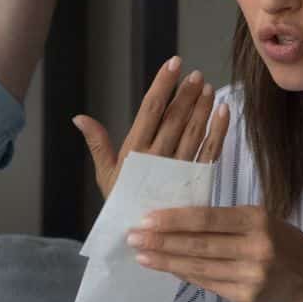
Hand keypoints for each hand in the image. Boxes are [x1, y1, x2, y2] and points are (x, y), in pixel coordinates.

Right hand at [74, 56, 229, 200]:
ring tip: (207, 87)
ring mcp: (179, 169)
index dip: (162, 85)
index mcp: (134, 152)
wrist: (142, 238)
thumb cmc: (121, 202)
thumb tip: (79, 117)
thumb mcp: (105, 174)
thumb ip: (97, 143)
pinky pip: (211, 152)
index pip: (150, 110)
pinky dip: (219, 131)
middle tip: (195, 74)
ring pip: (194, 132)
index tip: (173, 64)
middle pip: (175, 118)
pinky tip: (223, 111)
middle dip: (185, 94)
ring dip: (202, 108)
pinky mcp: (196, 181)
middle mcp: (158, 158)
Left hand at [128, 207, 302, 301]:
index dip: (174, 220)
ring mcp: (251, 276)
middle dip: (162, 242)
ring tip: (142, 256)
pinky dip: (185, 276)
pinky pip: (208, 285)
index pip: (207, 219)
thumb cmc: (277, 239)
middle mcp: (255, 248)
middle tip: (133, 239)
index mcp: (256, 220)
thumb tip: (173, 224)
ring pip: (199, 268)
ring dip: (167, 262)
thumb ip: (222, 222)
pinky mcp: (247, 298)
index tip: (146, 220)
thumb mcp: (257, 219)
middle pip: (198, 246)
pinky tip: (168, 270)